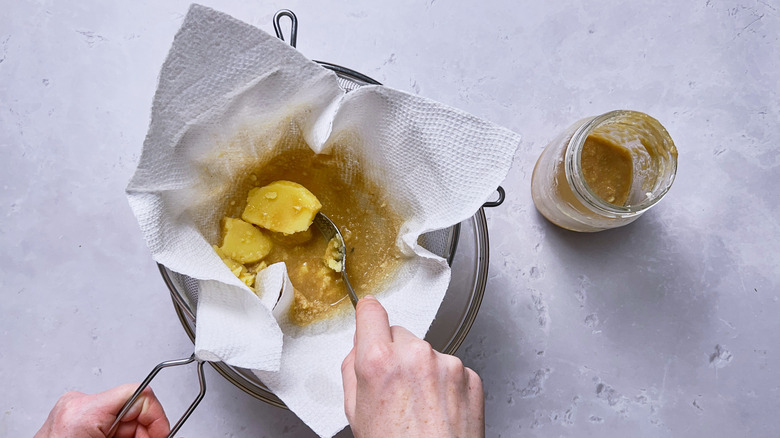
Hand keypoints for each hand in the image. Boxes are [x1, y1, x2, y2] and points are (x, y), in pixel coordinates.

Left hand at [35, 383, 169, 437]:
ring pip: (121, 416)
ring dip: (131, 435)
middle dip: (144, 431)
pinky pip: (107, 420)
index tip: (162, 435)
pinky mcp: (71, 417)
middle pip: (132, 407)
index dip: (157, 418)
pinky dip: (117, 435)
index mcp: (84, 412)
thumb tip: (160, 435)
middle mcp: (76, 404)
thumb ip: (140, 437)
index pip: (140, 395)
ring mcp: (72, 409)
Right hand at [341, 296, 484, 437]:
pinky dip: (445, 383)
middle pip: (400, 334)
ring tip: (419, 406)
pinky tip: (438, 409)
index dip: (368, 315)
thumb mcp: (355, 413)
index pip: (371, 312)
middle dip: (395, 352)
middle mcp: (415, 355)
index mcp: (379, 361)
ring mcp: (447, 364)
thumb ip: (354, 370)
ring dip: (422, 369)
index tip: (369, 314)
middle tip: (395, 387)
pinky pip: (451, 368)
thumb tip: (359, 348)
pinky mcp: (470, 375)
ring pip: (427, 352)